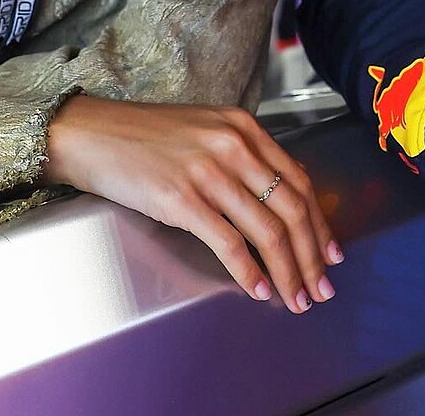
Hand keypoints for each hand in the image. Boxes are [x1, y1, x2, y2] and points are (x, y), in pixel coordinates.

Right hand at [45, 95, 341, 312]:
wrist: (93, 133)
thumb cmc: (145, 136)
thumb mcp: (205, 130)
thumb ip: (244, 156)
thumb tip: (281, 198)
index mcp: (242, 127)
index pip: (299, 180)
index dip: (320, 223)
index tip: (330, 253)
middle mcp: (232, 145)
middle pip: (291, 208)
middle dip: (312, 256)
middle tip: (321, 288)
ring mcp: (208, 171)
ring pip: (267, 230)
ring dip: (288, 272)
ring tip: (295, 298)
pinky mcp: (182, 199)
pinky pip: (229, 243)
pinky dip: (249, 273)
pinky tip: (257, 289)